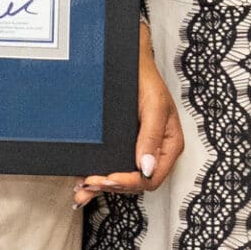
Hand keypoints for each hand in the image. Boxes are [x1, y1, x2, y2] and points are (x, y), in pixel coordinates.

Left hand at [76, 27, 182, 204]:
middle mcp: (153, 151)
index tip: (109, 178)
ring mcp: (136, 150)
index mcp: (168, 145)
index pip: (151, 178)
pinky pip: (111, 167)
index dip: (130, 182)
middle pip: (135, 183)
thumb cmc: (146, 79)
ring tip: (83, 188)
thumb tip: (146, 167)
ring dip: (101, 187)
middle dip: (112, 186)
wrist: (127, 61)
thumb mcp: (155, 105)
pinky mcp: (121, 145)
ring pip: (121, 179)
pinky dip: (96, 178)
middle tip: (90, 182)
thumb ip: (152, 137)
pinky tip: (82, 182)